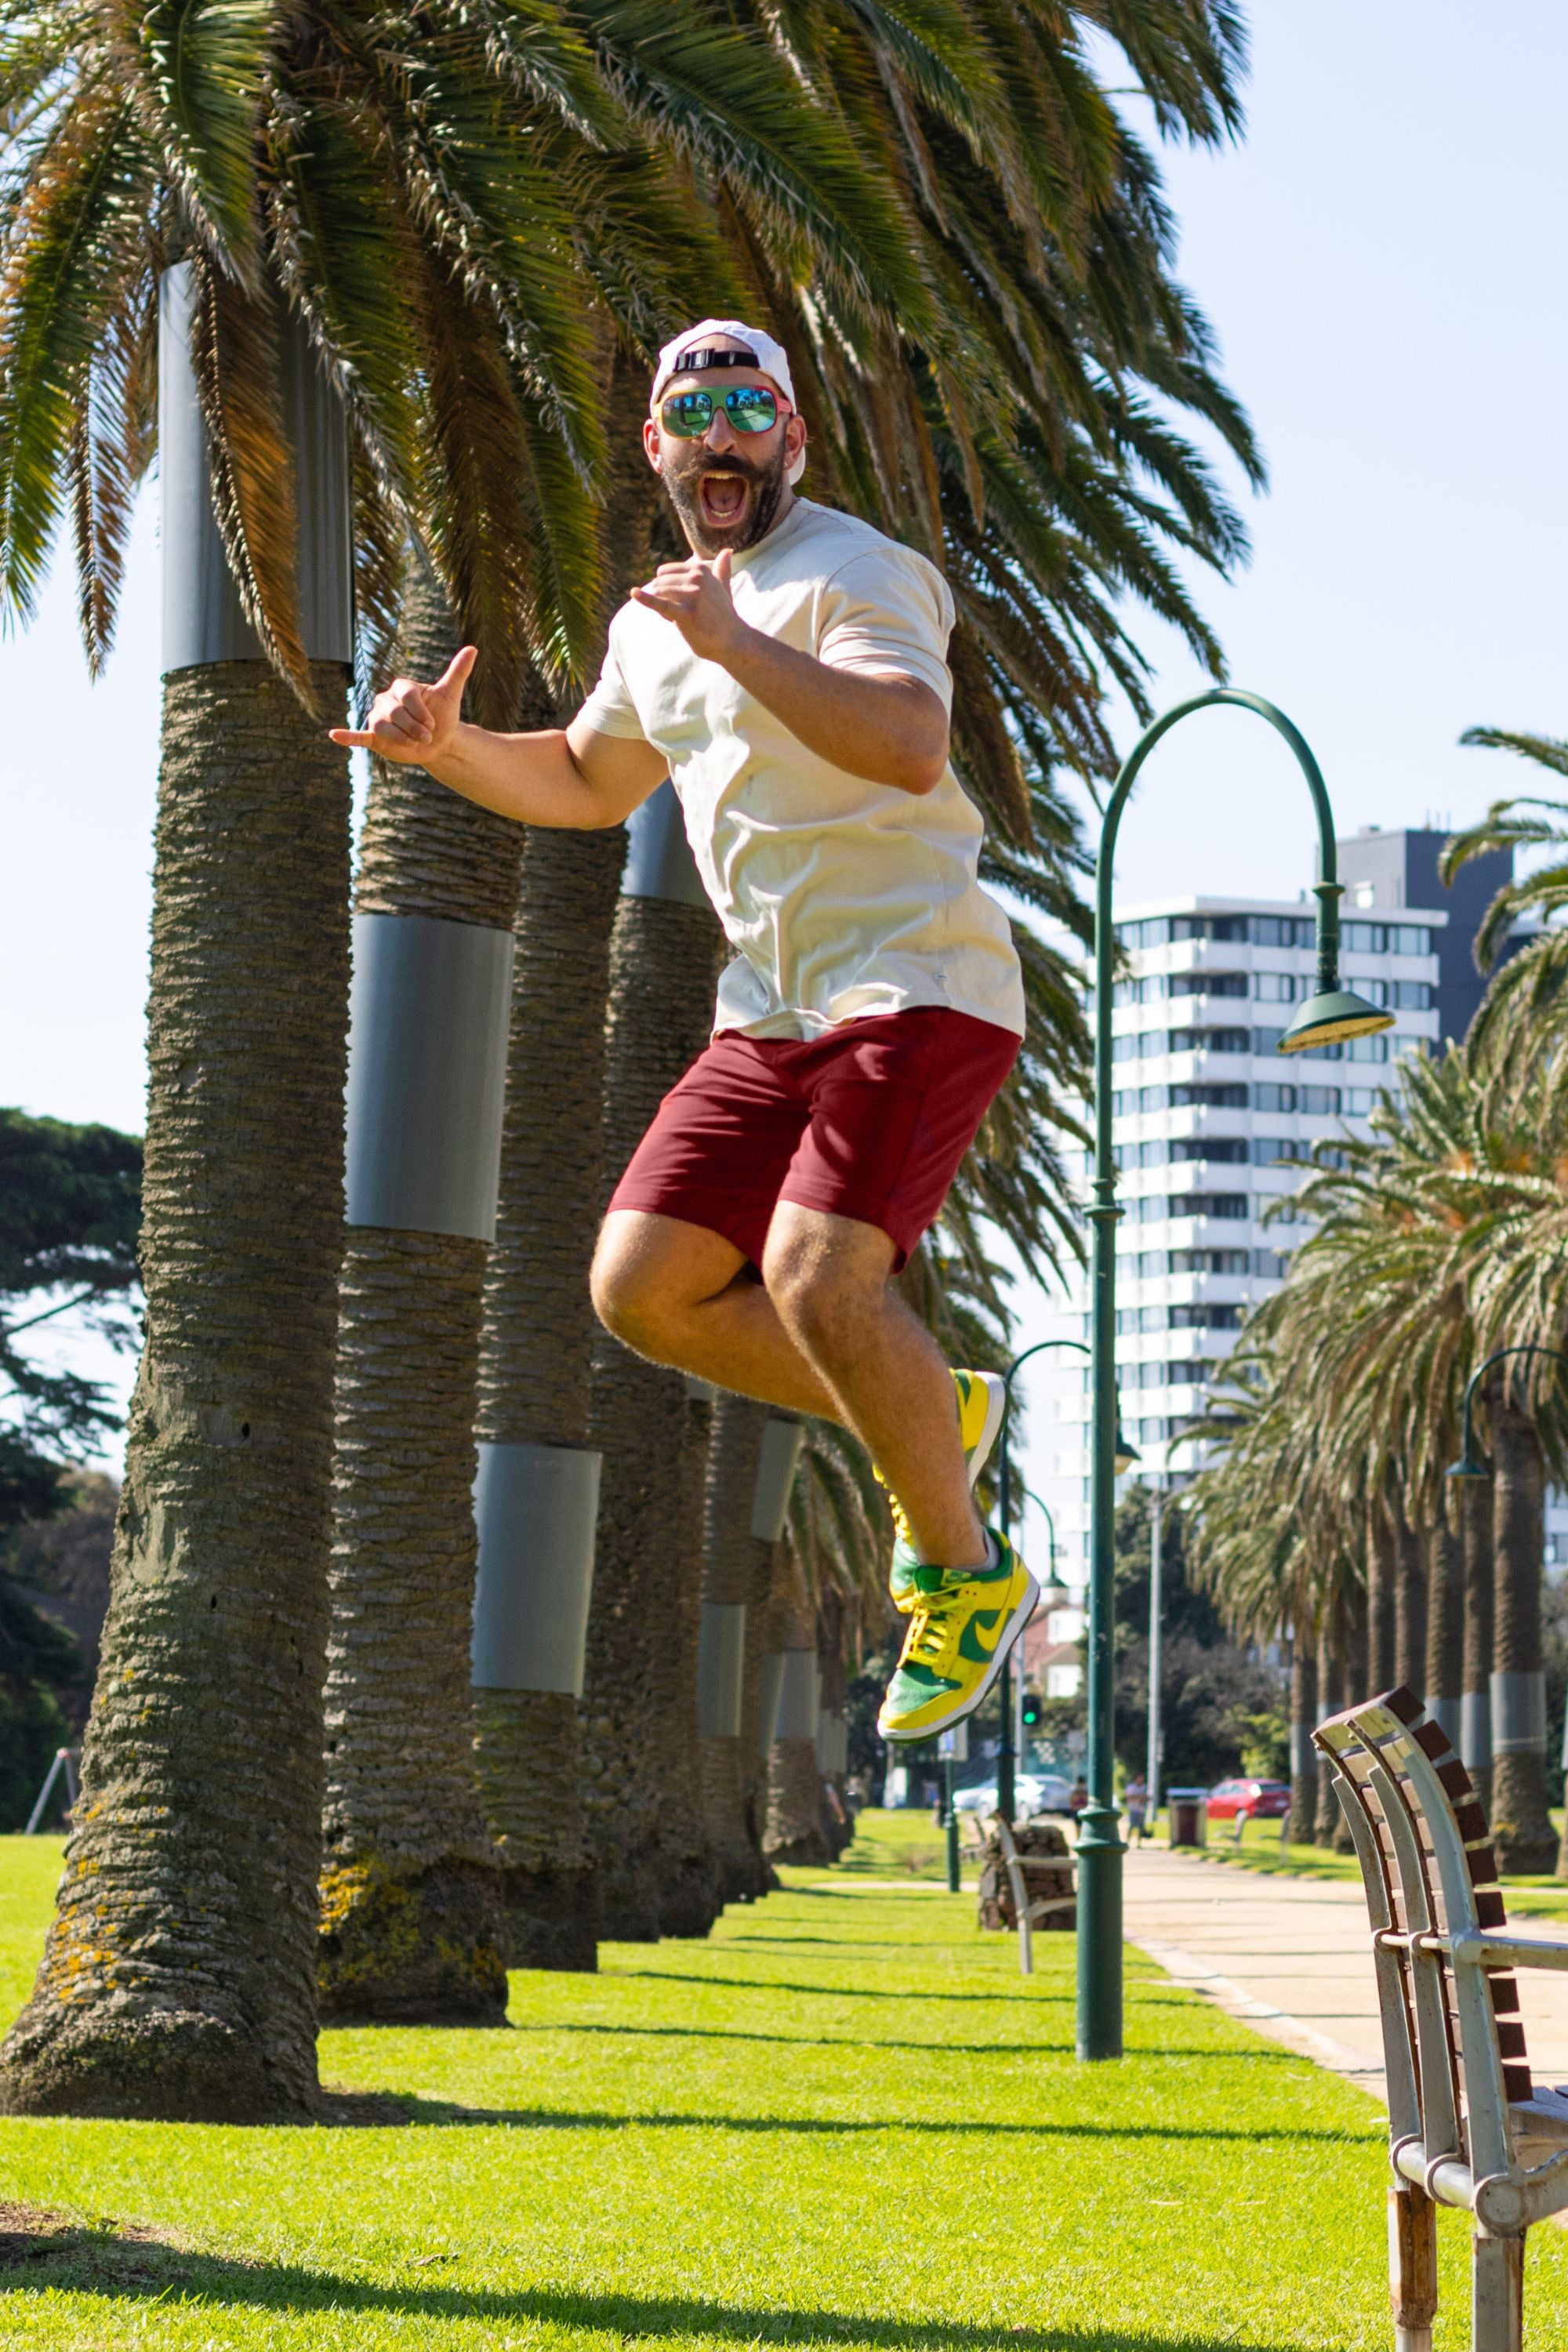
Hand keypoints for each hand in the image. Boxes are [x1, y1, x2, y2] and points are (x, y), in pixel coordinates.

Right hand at [329, 645, 476, 761]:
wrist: (439, 742)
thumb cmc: (443, 716)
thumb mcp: (450, 694)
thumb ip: (458, 672)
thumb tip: (472, 648)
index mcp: (401, 687)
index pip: (406, 696)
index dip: (420, 711)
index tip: (432, 722)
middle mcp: (386, 700)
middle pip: (395, 713)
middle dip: (414, 728)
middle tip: (426, 736)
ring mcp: (378, 718)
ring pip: (383, 726)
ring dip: (400, 738)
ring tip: (414, 743)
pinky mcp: (374, 737)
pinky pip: (358, 735)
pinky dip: (347, 737)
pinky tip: (334, 735)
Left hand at [629, 549, 749, 663]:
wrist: (733, 640)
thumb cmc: (724, 615)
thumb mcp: (723, 587)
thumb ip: (722, 569)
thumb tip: (727, 550)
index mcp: (700, 568)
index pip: (665, 572)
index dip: (668, 589)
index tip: (685, 601)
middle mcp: (697, 578)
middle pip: (660, 583)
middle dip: (665, 599)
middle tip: (686, 614)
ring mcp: (692, 595)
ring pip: (659, 593)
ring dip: (663, 609)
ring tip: (683, 620)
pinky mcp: (687, 614)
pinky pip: (661, 604)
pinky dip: (645, 599)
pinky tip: (634, 593)